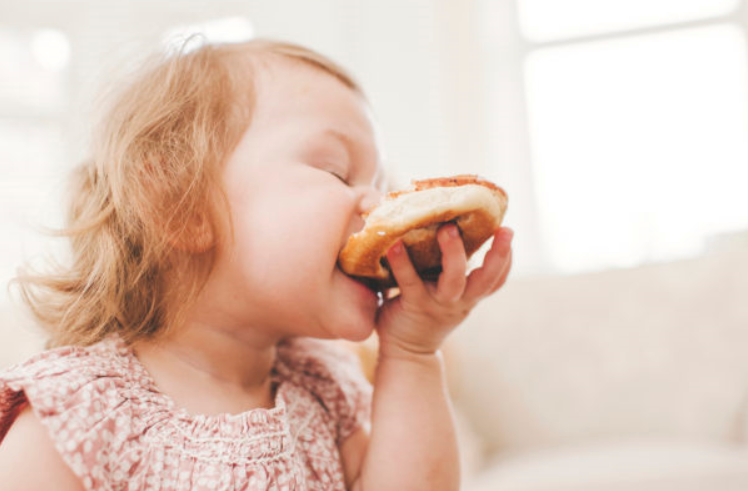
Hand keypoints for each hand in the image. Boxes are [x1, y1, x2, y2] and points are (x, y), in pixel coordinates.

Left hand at [375, 225, 513, 357]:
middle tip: (504, 229)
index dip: (506, 259)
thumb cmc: (422, 312)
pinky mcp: (413, 305)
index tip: (508, 232)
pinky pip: (410, 282)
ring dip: (454, 253)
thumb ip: (448, 269)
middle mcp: (458, 300)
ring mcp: (437, 304)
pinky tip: (394, 245)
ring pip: (454, 280)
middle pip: (486, 279)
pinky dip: (402, 263)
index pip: (496, 280)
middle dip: (498, 255)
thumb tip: (446, 225)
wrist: (403, 352)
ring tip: (448, 228)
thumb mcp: (444, 293)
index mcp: (468, 296)